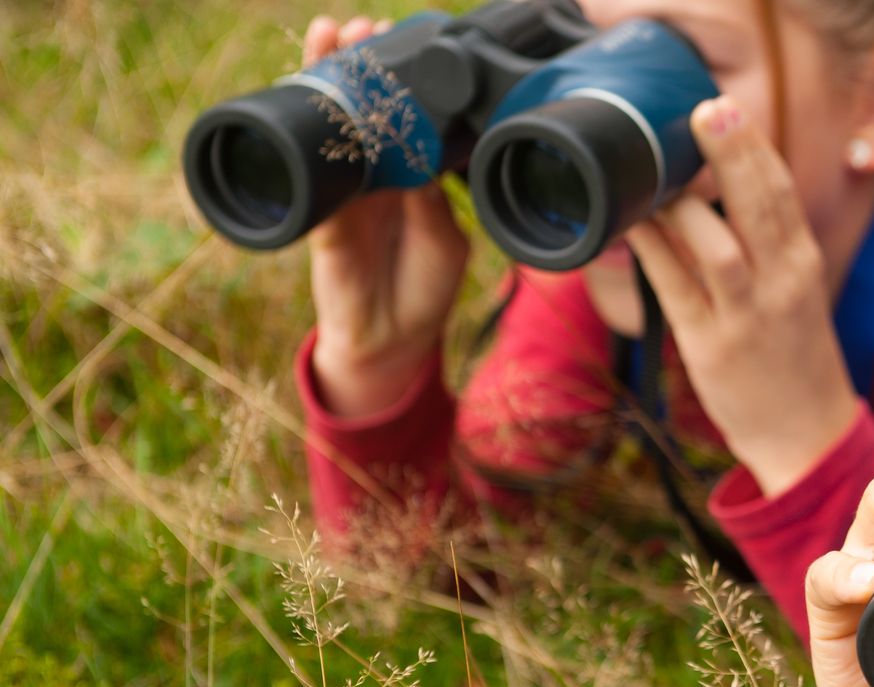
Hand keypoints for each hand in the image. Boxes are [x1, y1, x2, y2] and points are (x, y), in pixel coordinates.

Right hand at [303, 15, 469, 417]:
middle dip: (357, 63)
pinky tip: (303, 97)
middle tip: (360, 27)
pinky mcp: (320, 214)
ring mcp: (342, 190)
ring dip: (326, 79)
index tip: (397, 40)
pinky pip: (310, 167)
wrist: (392, 343)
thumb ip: (430, 199)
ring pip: (328, 124)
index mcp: (408, 177)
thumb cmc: (424, 289)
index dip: (396, 80)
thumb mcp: (444, 238)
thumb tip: (417, 154)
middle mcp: (373, 175)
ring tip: (328, 37)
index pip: (400, 117)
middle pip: (359, 107)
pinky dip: (306, 134)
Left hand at [623, 96, 856, 495]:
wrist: (807, 435)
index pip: (781, 193)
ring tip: (661, 172)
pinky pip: (676, 291)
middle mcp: (782, 284)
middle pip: (758, 208)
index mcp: (802, 263)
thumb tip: (710, 189)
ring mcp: (747, 317)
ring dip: (688, 207)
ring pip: (720, 250)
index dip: (753, 148)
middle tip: (704, 112)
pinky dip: (653, 253)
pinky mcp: (711, 348)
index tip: (725, 107)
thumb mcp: (794, 290)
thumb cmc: (793, 356)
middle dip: (732, 157)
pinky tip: (633, 225)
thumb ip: (764, 242)